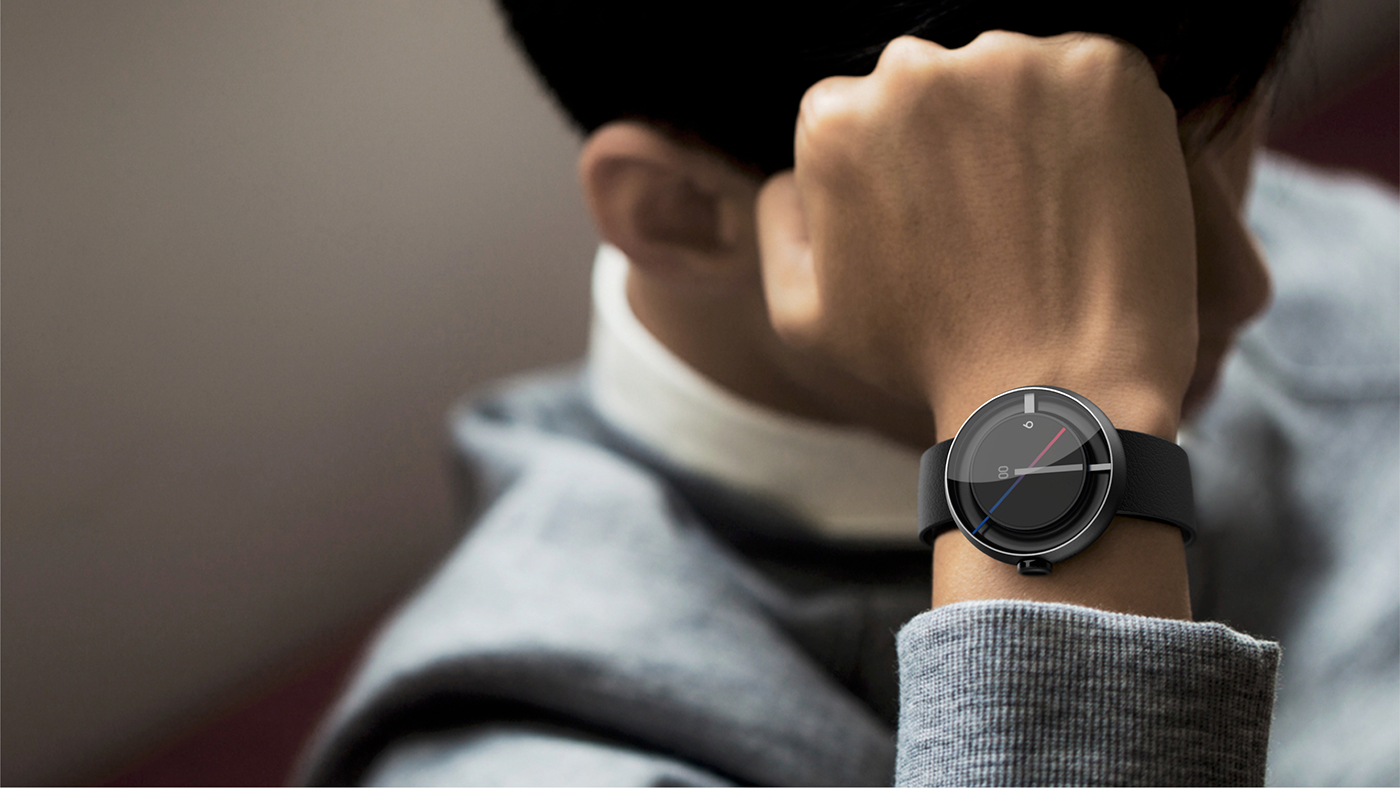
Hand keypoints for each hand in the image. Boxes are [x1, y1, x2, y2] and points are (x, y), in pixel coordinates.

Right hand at [756, 32, 1197, 440]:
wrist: (1057, 387)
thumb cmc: (926, 362)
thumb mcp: (804, 316)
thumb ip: (779, 224)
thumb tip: (794, 174)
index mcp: (836, 120)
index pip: (854, 108)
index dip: (892, 168)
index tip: (928, 220)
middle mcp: (915, 70)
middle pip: (930, 80)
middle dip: (953, 136)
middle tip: (989, 221)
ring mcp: (1015, 61)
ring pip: (1011, 74)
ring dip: (1023, 125)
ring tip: (1044, 216)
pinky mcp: (1103, 69)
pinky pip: (1093, 76)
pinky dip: (1097, 124)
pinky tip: (1091, 196)